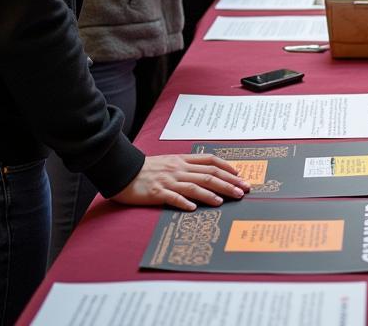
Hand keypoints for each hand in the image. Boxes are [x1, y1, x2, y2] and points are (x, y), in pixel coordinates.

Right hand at [112, 152, 250, 211]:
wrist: (125, 171)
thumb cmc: (149, 169)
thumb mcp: (170, 162)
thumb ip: (187, 165)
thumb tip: (207, 172)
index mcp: (182, 160)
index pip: (210, 161)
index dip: (227, 167)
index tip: (240, 175)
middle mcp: (178, 169)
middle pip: (208, 174)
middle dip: (228, 182)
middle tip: (243, 190)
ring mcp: (168, 180)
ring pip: (195, 185)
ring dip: (213, 193)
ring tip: (226, 200)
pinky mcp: (157, 193)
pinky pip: (173, 197)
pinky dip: (184, 202)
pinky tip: (194, 208)